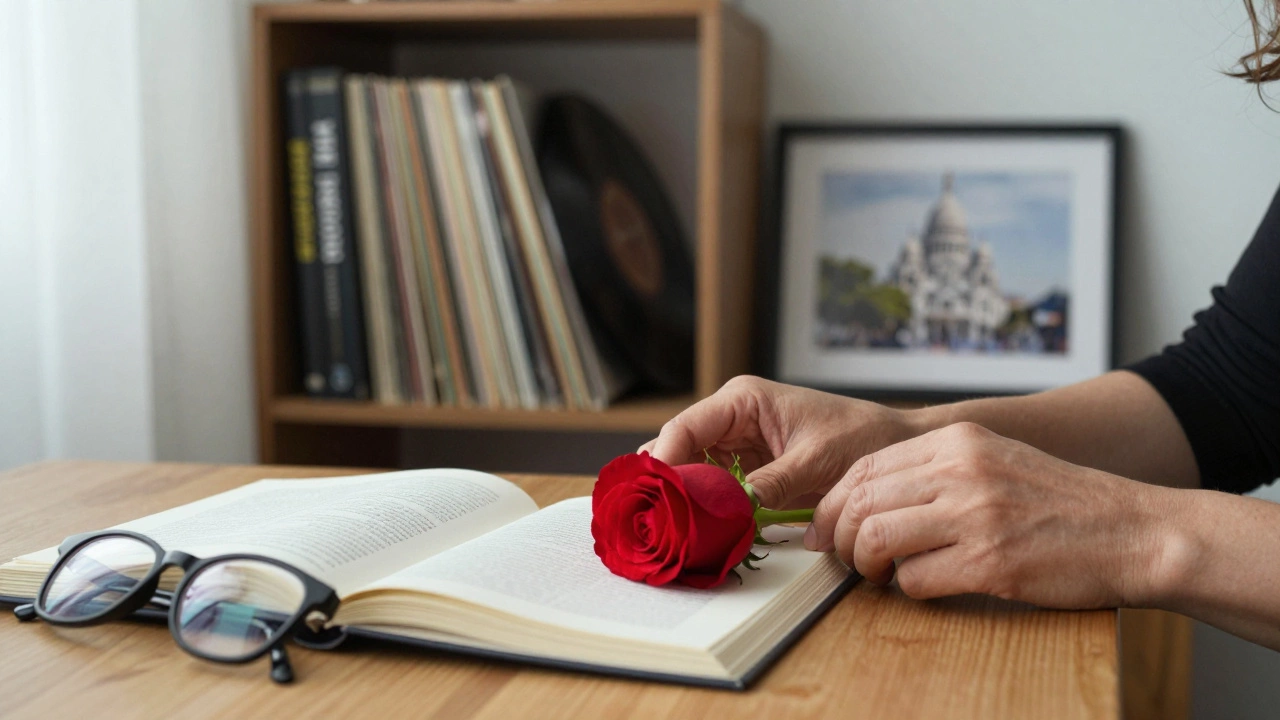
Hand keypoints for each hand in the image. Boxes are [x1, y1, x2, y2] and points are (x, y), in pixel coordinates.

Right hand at [639, 376, 916, 509]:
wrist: (895, 446)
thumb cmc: (862, 437)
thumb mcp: (816, 461)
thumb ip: (771, 483)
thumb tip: (730, 509)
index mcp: (743, 400)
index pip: (684, 428)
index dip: (664, 463)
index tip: (656, 499)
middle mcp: (731, 419)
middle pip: (678, 451)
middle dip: (666, 485)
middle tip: (657, 524)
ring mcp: (736, 445)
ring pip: (689, 473)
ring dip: (683, 501)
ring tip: (673, 533)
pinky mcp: (747, 471)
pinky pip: (712, 489)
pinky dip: (704, 510)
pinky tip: (699, 533)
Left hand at [807, 422, 1170, 608]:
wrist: (1133, 530)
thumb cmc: (1062, 502)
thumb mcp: (996, 458)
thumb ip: (936, 470)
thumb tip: (868, 496)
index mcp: (958, 441)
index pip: (865, 467)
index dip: (833, 503)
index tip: (825, 528)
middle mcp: (962, 471)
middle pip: (861, 502)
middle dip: (841, 537)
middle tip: (847, 558)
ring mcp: (976, 516)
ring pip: (877, 538)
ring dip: (866, 564)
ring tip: (877, 574)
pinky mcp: (991, 563)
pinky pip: (915, 579)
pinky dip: (907, 588)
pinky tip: (923, 586)